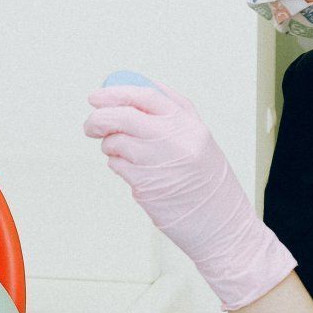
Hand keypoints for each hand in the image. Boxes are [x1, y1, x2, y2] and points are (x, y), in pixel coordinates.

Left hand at [84, 82, 294, 310]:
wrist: (222, 224)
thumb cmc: (208, 183)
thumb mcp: (200, 139)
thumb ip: (174, 113)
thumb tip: (142, 88)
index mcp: (188, 124)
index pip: (145, 97)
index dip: (116, 93)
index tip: (97, 96)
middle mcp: (173, 140)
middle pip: (123, 116)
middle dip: (99, 118)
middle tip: (90, 124)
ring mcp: (158, 162)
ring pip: (115, 142)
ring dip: (110, 146)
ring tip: (123, 154)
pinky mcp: (145, 185)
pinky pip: (117, 166)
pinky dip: (118, 166)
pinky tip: (134, 172)